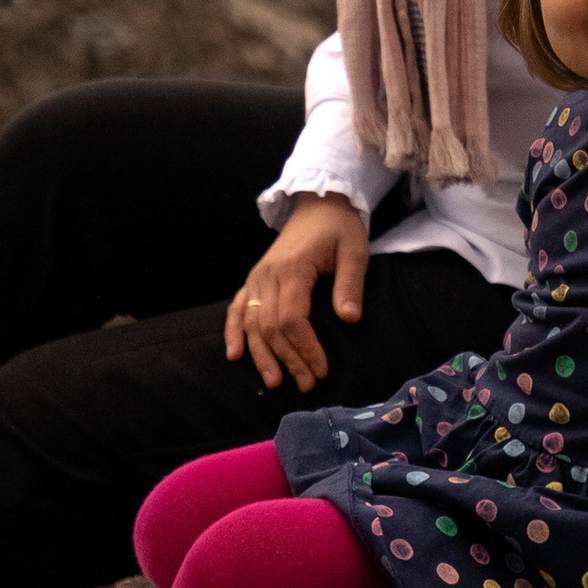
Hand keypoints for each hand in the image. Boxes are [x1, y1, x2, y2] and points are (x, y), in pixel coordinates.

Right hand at [225, 194, 370, 390]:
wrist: (319, 204)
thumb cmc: (339, 228)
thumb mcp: (354, 251)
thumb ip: (350, 284)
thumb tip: (350, 319)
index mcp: (293, 268)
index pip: (292, 318)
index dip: (304, 347)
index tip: (320, 369)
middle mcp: (268, 274)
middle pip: (270, 326)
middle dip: (287, 359)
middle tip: (306, 384)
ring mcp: (256, 277)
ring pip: (251, 323)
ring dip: (261, 355)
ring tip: (274, 382)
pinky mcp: (253, 279)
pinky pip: (236, 308)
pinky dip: (233, 332)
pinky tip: (234, 355)